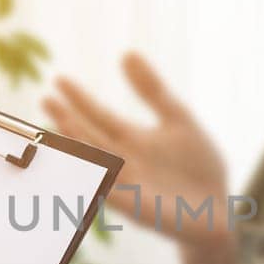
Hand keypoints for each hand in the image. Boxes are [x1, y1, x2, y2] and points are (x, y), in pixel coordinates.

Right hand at [40, 52, 229, 247]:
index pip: (98, 115)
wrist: (217, 210)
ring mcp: (126, 184)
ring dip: (79, 146)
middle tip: (46, 99)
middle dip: (68, 119)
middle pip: (88, 137)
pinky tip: (85, 166)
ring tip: (62, 124)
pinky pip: (110, 192)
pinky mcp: (135, 207)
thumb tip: (127, 53)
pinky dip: (97, 179)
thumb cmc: (199, 167)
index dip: (79, 98)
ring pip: (95, 162)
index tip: (59, 79)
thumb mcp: (177, 119)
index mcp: (131, 139)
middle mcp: (122, 161)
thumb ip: (153, 91)